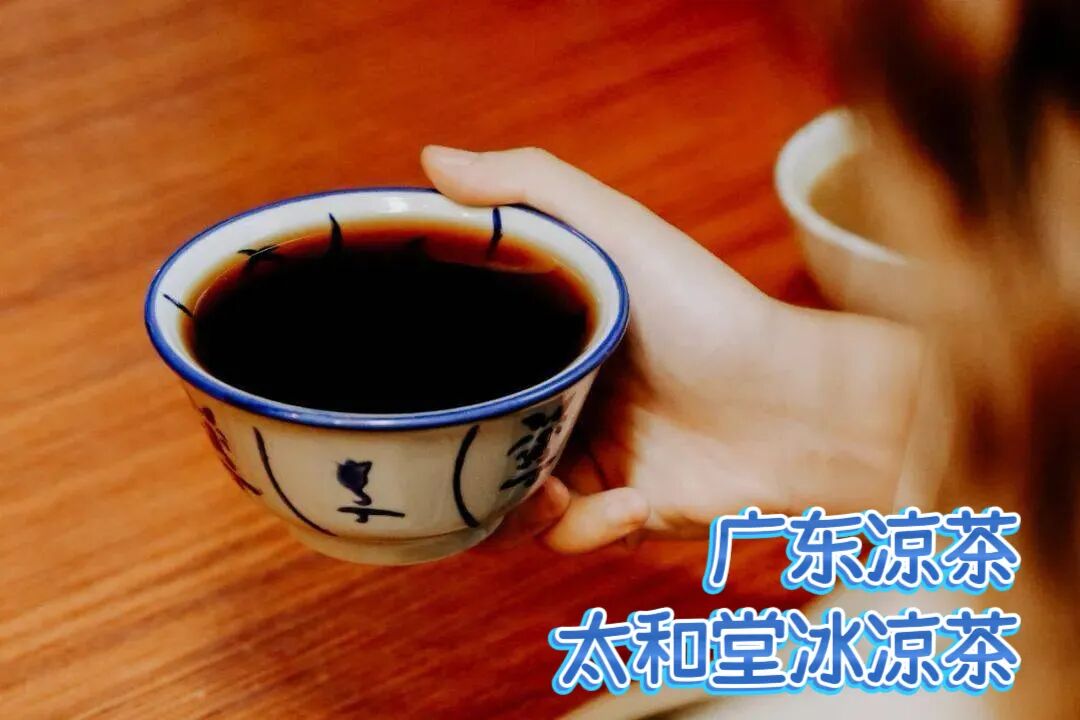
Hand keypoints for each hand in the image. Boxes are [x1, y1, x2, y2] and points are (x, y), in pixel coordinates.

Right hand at [422, 146, 923, 553]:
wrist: (800, 406)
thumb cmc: (711, 312)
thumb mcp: (617, 229)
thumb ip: (527, 188)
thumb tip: (431, 160)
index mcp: (544, 333)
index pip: (458, 353)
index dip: (427, 367)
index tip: (405, 373)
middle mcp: (555, 395)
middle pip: (467, 430)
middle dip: (454, 451)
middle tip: (461, 448)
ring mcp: (583, 456)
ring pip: (499, 498)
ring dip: (507, 504)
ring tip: (548, 488)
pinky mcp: (615, 510)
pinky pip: (563, 537)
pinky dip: (584, 530)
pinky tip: (630, 502)